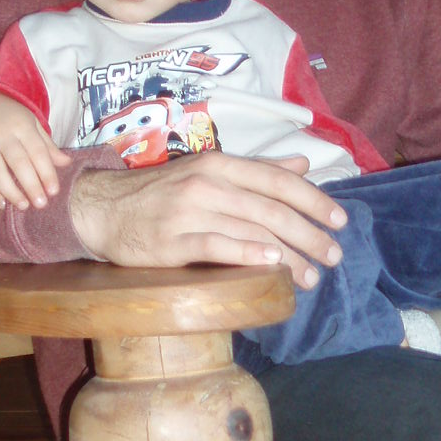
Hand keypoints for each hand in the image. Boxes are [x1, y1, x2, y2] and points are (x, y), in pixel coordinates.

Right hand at [0, 92, 71, 210]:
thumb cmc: (11, 119)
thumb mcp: (32, 124)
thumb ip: (47, 145)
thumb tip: (66, 163)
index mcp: (21, 126)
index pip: (37, 152)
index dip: (46, 172)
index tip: (54, 191)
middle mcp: (2, 135)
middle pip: (18, 163)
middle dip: (31, 185)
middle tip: (41, 203)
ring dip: (10, 191)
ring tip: (24, 206)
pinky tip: (2, 204)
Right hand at [70, 152, 347, 285]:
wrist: (100, 208)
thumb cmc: (160, 192)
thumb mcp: (207, 171)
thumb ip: (256, 170)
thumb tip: (302, 164)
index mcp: (219, 164)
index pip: (277, 180)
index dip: (313, 200)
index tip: (340, 220)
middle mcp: (207, 184)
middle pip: (271, 209)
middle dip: (309, 234)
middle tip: (334, 255)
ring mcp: (188, 211)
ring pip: (250, 231)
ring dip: (288, 256)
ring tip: (311, 276)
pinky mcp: (171, 241)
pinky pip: (216, 247)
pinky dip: (247, 255)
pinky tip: (271, 264)